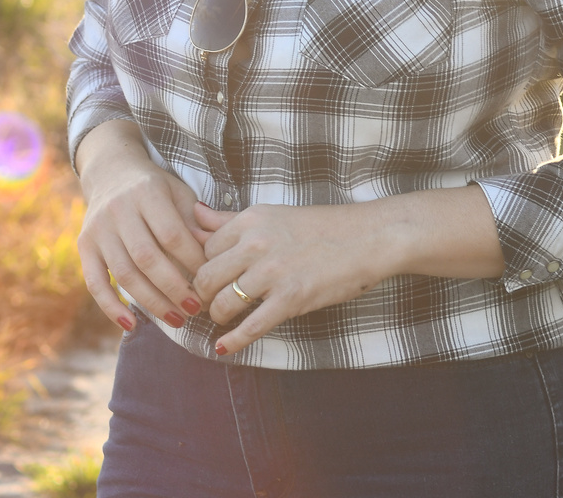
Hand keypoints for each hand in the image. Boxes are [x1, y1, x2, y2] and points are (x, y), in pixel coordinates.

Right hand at [75, 120, 229, 330]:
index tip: (210, 280)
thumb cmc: (155, 188)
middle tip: (196, 309)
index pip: (172, 234)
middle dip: (174, 288)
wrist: (112, 172)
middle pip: (147, 257)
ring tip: (177, 320)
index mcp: (147, 192)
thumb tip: (213, 257)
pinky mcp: (84, 245)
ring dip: (151, 302)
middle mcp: (119, 209)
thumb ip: (194, 222)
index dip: (192, 261)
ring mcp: (98, 229)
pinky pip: (95, 282)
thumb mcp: (178, 193)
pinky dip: (111, 307)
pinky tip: (132, 325)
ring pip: (124, 274)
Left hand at [191, 200, 395, 356]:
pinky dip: (233, 341)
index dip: (203, 266)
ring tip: (224, 318)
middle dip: (204, 295)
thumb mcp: (272, 214)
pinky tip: (224, 347)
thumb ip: (230, 219)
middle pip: (206, 278)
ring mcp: (273, 272)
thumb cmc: (321, 226)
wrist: (367, 237)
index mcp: (251, 219)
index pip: (205, 249)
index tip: (210, 278)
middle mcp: (256, 243)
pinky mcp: (290, 299)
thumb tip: (195, 214)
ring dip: (218, 316)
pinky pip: (250, 327)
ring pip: (223, 303)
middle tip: (211, 302)